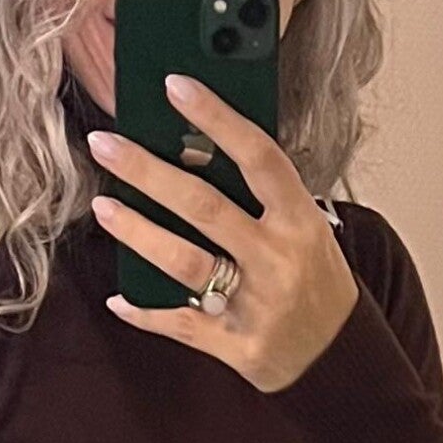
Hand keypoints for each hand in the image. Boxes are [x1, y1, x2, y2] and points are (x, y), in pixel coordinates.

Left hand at [88, 72, 357, 392]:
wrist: (338, 356)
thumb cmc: (313, 279)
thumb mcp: (304, 229)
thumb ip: (261, 197)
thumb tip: (193, 147)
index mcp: (300, 220)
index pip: (258, 157)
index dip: (217, 118)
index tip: (175, 86)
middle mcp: (278, 259)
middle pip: (204, 206)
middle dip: (148, 172)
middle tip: (105, 144)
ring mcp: (256, 305)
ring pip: (185, 263)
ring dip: (138, 233)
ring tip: (104, 206)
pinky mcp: (236, 346)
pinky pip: (180, 325)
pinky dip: (145, 312)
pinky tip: (117, 299)